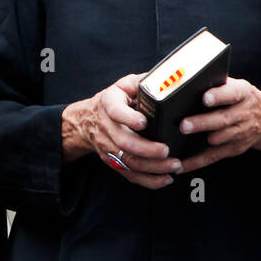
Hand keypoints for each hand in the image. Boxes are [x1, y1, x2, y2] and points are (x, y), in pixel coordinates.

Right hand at [62, 73, 178, 188]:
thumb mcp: (124, 85)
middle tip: (167, 150)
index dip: (128, 118)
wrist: (86, 120)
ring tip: (174, 165)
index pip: (115, 112)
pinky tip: (166, 179)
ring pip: (128, 161)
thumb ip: (142, 82)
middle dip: (147, 149)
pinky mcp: (113, 161)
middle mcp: (106, 128)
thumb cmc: (114, 100)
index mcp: (109, 105)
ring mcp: (108, 147)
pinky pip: (129, 175)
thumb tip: (170, 79)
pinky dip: (148, 181)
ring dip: (152, 167)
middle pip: (123, 142)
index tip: (144, 122)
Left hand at [177, 78, 260, 173]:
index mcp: (243, 94)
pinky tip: (180, 165)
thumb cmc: (243, 99)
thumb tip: (186, 80)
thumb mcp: (236, 86)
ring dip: (200, 143)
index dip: (219, 96)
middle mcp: (244, 113)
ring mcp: (240, 133)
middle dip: (203, 123)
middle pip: (223, 119)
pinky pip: (213, 156)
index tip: (205, 98)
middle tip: (184, 125)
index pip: (232, 93)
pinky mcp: (234, 148)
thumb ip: (217, 84)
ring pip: (220, 139)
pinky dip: (195, 162)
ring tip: (178, 145)